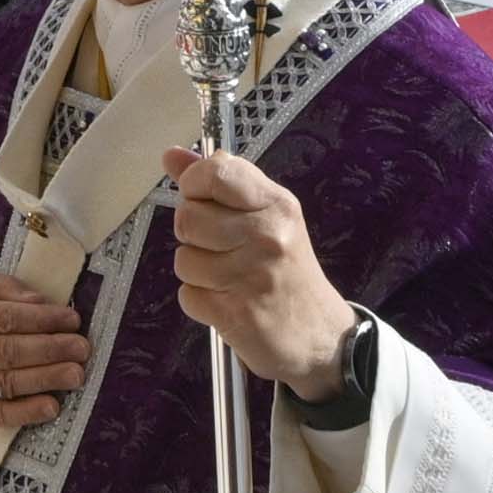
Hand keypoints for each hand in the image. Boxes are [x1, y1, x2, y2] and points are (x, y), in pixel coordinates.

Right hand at [0, 266, 87, 432]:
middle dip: (51, 349)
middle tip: (83, 348)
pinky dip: (26, 413)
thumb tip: (41, 302)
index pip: (4, 318)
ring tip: (76, 373)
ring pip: (6, 382)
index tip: (72, 319)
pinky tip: (52, 406)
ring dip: (47, 379)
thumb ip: (2, 287)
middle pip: (8, 351)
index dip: (42, 319)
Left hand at [166, 146, 356, 396]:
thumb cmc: (288, 271)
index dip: (194, 183)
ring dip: (197, 272)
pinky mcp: (236, 314)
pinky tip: (226, 302)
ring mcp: (252, 276)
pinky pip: (188, 296)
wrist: (321, 338)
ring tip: (227, 278)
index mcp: (277, 205)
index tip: (200, 197)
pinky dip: (200, 302)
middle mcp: (267, 236)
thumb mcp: (267, 217)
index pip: (217, 172)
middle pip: (188, 217)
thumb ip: (219, 183)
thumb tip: (171, 154)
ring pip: (183, 260)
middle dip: (193, 234)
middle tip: (219, 247)